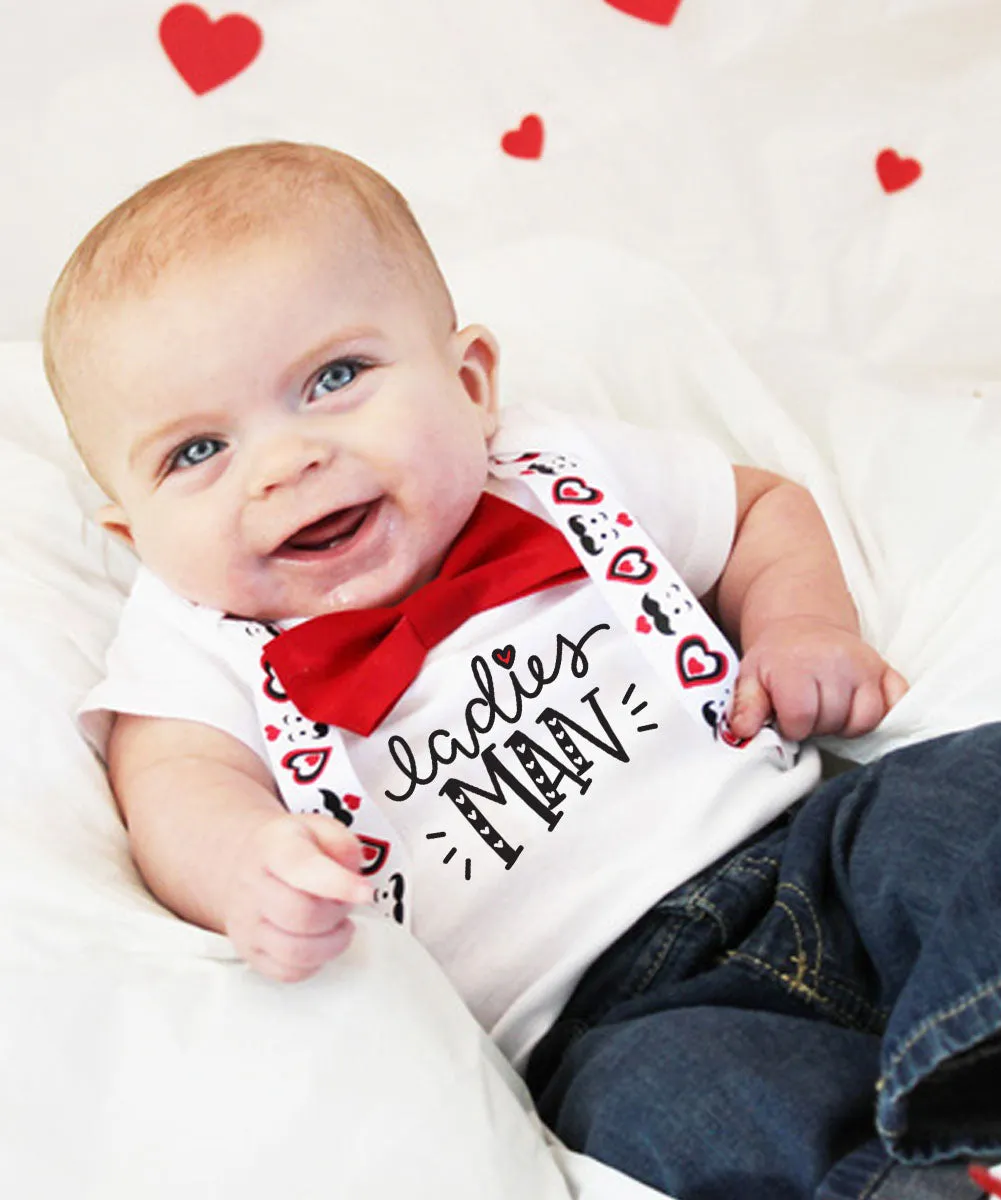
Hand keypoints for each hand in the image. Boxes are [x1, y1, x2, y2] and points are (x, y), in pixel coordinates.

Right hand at [223, 814, 372, 982]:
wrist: (245, 863)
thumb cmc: (288, 848)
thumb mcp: (319, 827)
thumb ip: (343, 845)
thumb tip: (353, 876)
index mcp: (273, 847)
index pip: (302, 868)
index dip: (339, 884)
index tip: (365, 892)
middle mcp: (253, 886)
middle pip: (303, 916)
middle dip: (337, 912)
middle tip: (343, 900)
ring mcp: (247, 923)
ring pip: (297, 951)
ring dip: (330, 942)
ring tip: (334, 921)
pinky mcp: (250, 952)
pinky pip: (290, 972)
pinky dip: (315, 962)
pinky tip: (319, 940)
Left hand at [729, 616, 907, 741]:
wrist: (804, 624)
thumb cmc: (777, 657)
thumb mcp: (751, 676)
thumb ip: (746, 705)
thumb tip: (743, 731)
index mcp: (798, 666)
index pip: (801, 720)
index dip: (791, 726)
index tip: (786, 716)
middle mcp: (836, 663)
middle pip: (833, 722)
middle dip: (818, 725)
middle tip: (808, 710)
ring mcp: (866, 666)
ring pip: (867, 720)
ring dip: (847, 724)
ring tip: (829, 709)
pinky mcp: (887, 670)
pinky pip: (897, 704)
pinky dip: (882, 713)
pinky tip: (857, 707)